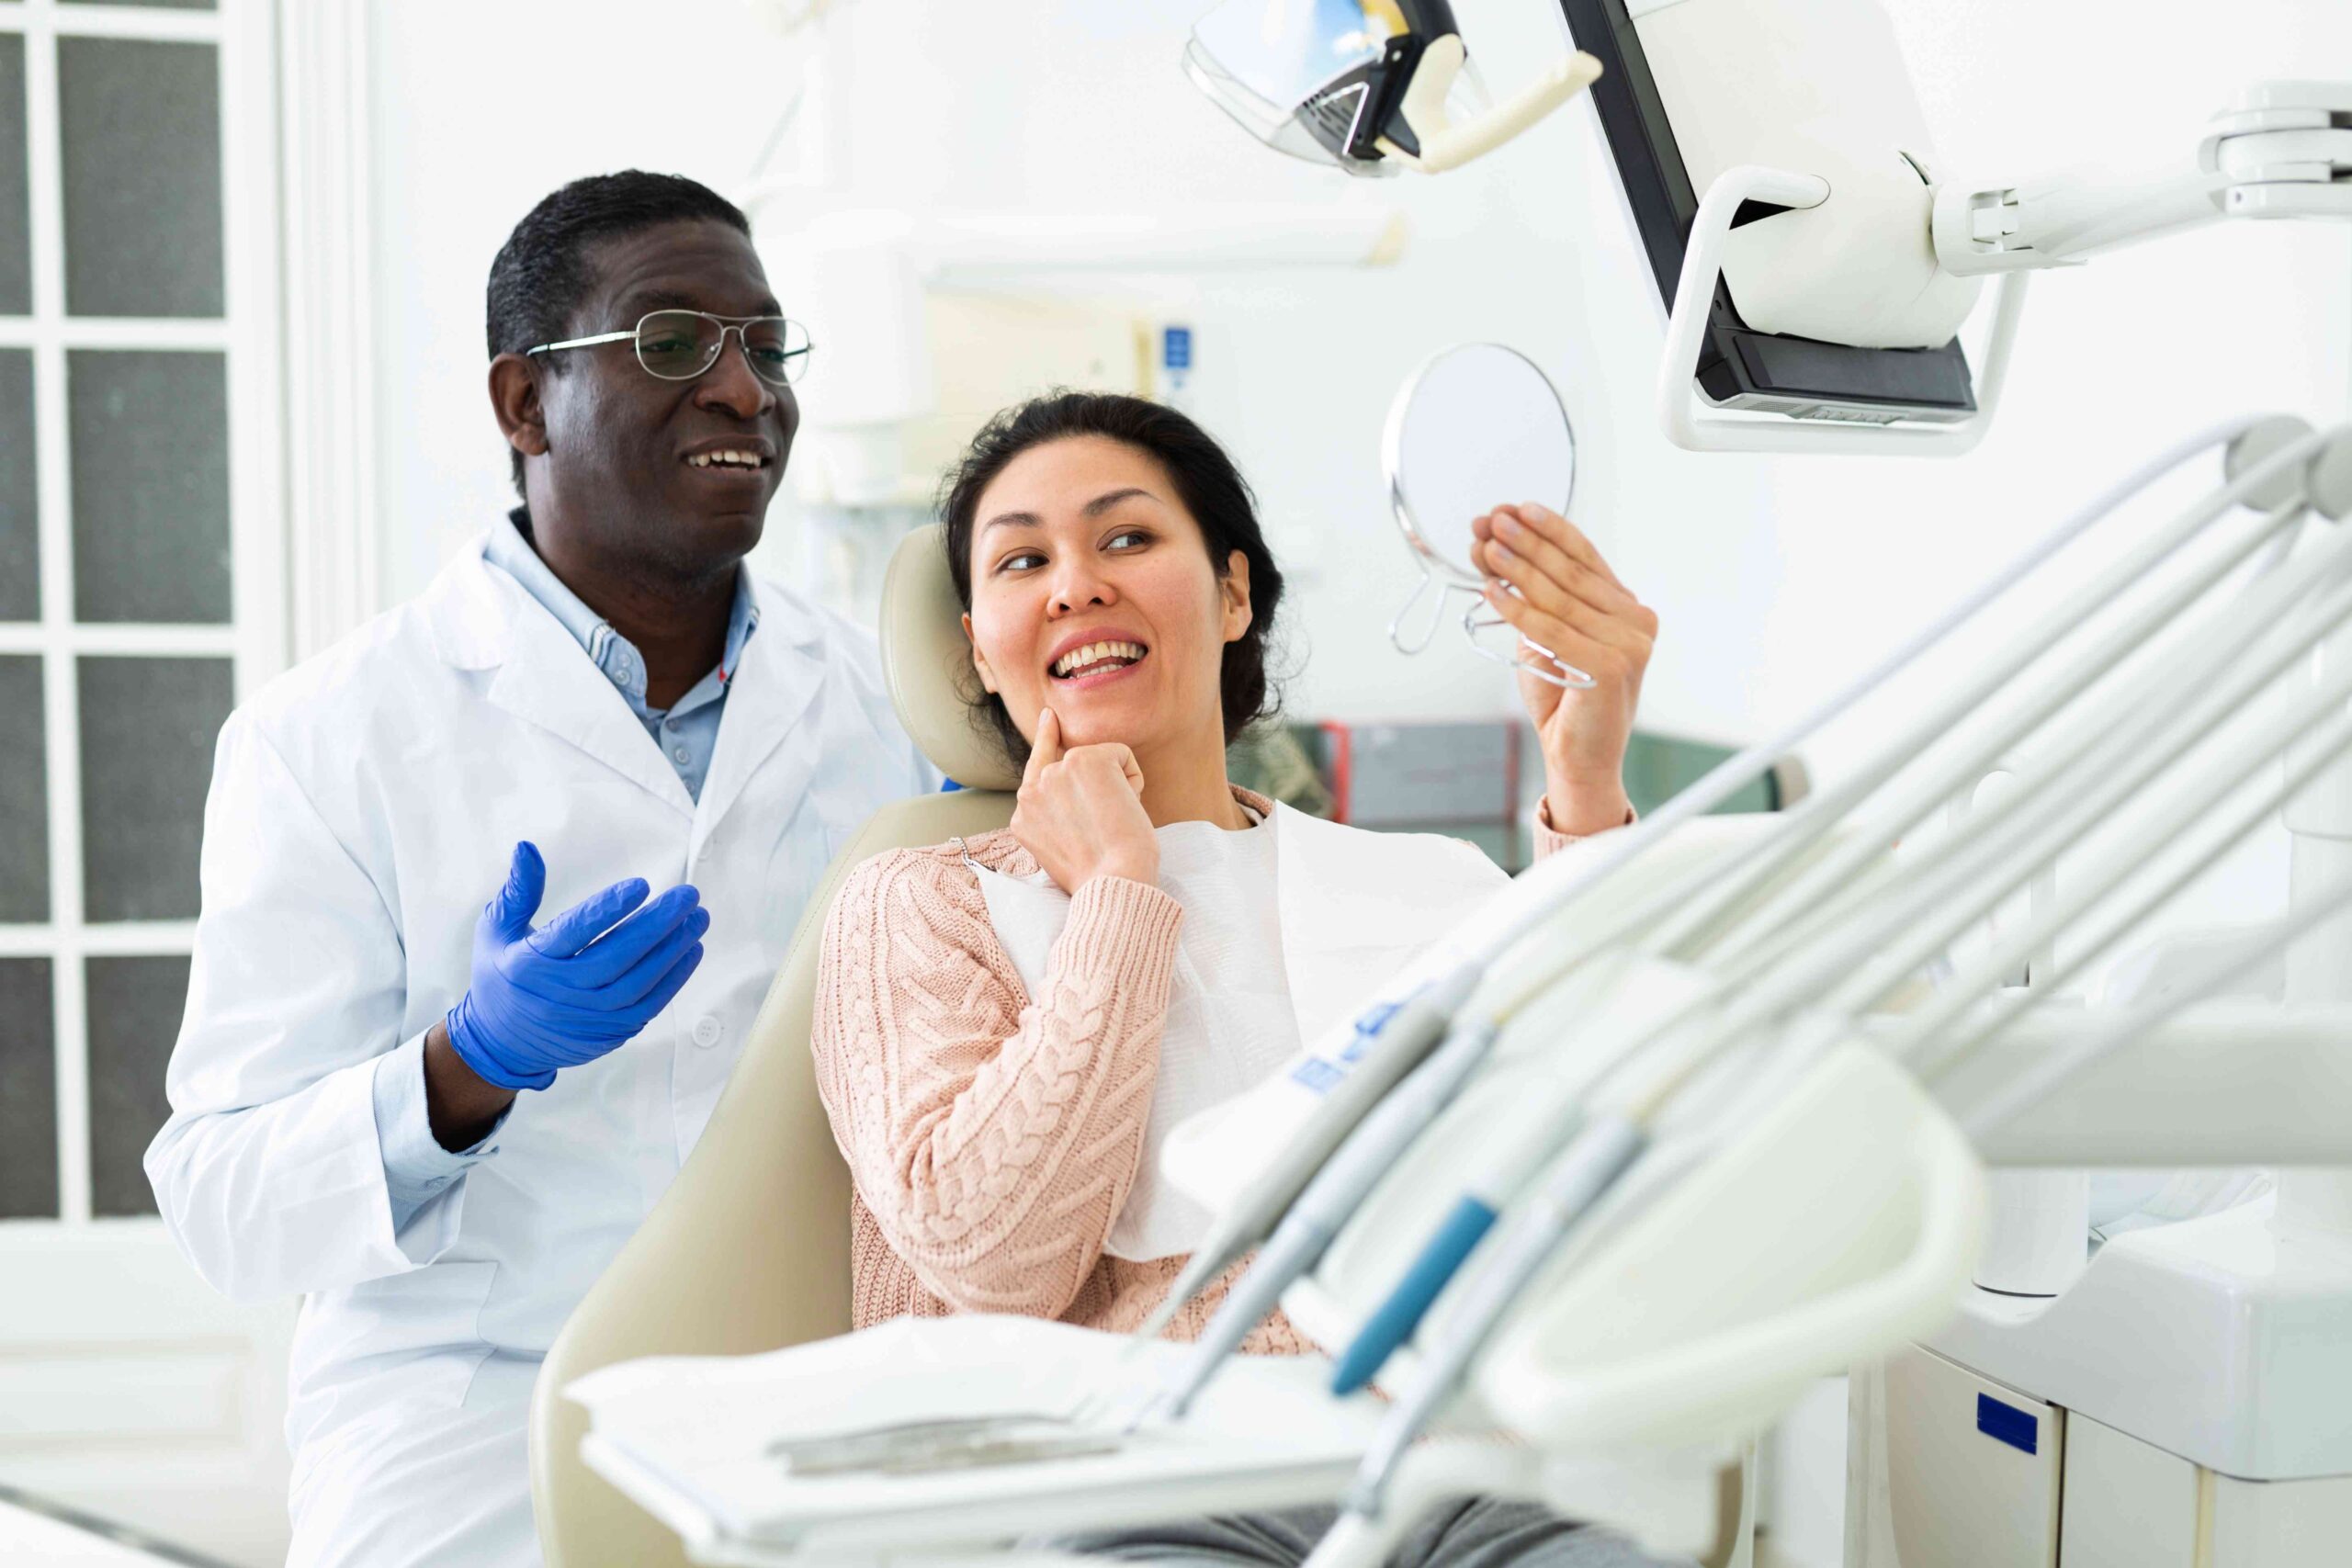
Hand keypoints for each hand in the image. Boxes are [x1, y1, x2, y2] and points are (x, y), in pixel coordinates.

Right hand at [443, 843, 709, 1091]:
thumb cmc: (501, 974)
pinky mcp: (609, 1033)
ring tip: (698, 918)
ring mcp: (587, 1017)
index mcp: (530, 963)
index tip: (642, 885)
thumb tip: (527, 847)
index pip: (574, 932)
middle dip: (657, 924)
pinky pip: (649, 1005)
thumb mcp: (496, 930)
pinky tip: (691, 949)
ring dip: (674, 949)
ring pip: (639, 982)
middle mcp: (560, 993)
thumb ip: (519, 890)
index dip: (608, 909)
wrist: (502, 1043)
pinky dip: (674, 978)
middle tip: (688, 895)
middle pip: (616, 957)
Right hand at [1009, 707, 1159, 891]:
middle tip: (1106, 828)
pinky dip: (1134, 779)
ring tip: (1114, 822)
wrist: (1113, 881)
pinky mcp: (1084, 760)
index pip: (1035, 769)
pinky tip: (1126, 807)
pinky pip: (1121, 754)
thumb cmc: (1099, 877)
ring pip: (1098, 762)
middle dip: (1098, 790)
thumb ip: (1057, 817)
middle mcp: (1032, 791)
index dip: (1045, 738)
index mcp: (1023, 817)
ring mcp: (1055, 772)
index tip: (1050, 717)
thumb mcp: (1061, 850)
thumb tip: (1079, 794)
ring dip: (1116, 788)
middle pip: (1075, 768)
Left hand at [1472, 503, 1656, 834]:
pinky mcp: (1613, 667)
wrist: (1578, 756)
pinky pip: (1553, 630)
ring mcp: (1631, 644)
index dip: (1549, 530)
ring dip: (1517, 569)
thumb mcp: (1548, 638)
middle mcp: (1637, 621)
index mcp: (1627, 608)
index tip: (1516, 509)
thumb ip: (1537, 598)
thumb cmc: (1563, 698)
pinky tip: (1492, 591)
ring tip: (1486, 548)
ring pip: (1560, 597)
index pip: (1586, 557)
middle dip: (1526, 544)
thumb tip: (1496, 549)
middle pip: (1570, 572)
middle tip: (1492, 521)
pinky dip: (1518, 609)